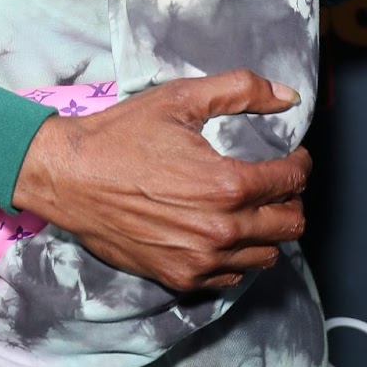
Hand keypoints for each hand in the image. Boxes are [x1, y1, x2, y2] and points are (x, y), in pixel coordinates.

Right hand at [12, 69, 308, 289]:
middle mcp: (221, 230)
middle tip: (274, 182)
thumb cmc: (121, 135)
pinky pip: (232, 276)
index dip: (298, 163)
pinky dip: (237, 256)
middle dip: (290, 199)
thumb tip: (287, 95)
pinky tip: (221, 231)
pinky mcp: (180, 277)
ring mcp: (201, 260)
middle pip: (289, 224)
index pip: (292, 181)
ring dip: (267, 230)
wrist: (69, 177)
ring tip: (251, 208)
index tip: (291, 156)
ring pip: (267, 255)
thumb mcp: (180, 99)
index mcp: (227, 185)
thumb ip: (240, 90)